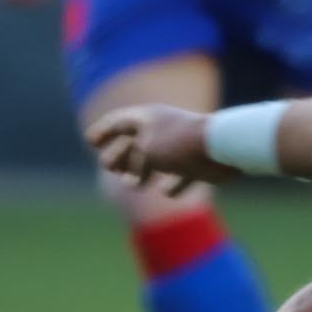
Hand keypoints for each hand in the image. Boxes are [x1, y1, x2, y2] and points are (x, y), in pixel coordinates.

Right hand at [89, 104, 228, 191]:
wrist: (221, 148)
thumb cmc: (178, 144)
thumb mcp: (145, 151)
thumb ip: (132, 162)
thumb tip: (131, 179)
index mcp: (148, 118)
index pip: (119, 121)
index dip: (103, 130)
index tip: (90, 141)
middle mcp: (163, 130)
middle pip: (136, 141)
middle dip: (120, 154)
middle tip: (107, 167)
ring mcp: (180, 147)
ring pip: (156, 159)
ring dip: (141, 171)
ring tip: (131, 184)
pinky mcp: (197, 164)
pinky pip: (182, 175)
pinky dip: (175, 184)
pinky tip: (168, 193)